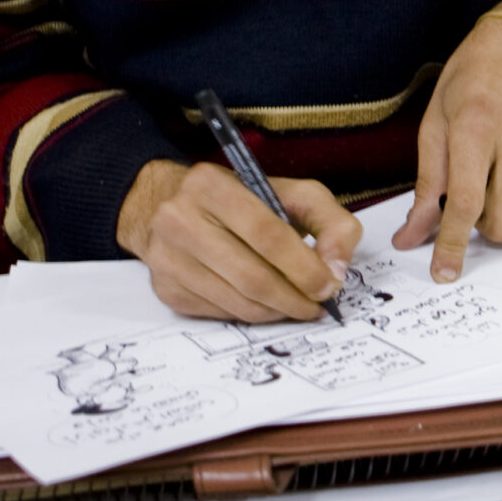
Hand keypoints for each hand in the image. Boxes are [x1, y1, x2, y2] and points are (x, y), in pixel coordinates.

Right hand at [116, 159, 362, 321]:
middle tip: (317, 306)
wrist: (169, 204)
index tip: (329, 285)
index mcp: (212, 186)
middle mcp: (179, 220)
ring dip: (276, 312)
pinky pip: (219, 313)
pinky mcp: (164, 288)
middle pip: (251, 276)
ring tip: (297, 306)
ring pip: (236, 302)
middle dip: (294, 298)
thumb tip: (336, 270)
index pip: (267, 234)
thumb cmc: (242, 199)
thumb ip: (330, 222)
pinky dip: (250, 314)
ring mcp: (167, 257)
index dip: (304, 267)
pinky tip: (265, 303)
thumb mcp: (292, 194)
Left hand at [397, 0, 501, 280]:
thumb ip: (425, 183)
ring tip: (500, 188)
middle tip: (475, 202)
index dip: (450, 246)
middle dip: (483, 230)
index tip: (444, 272)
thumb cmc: (473, 76)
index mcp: (474, 129)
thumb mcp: (436, 121)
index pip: (463, 205)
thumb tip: (411, 235)